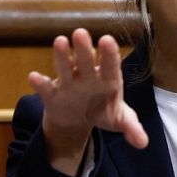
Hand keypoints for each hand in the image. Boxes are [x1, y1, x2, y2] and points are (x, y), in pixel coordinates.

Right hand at [29, 28, 147, 175]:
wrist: (77, 119)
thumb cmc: (103, 111)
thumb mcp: (119, 121)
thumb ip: (132, 128)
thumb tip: (143, 143)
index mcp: (108, 79)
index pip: (110, 65)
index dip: (109, 54)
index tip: (107, 41)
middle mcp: (87, 76)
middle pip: (86, 61)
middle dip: (84, 49)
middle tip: (80, 33)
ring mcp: (68, 83)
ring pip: (65, 67)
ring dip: (62, 56)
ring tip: (60, 41)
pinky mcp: (52, 94)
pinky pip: (45, 88)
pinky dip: (39, 83)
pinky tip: (33, 77)